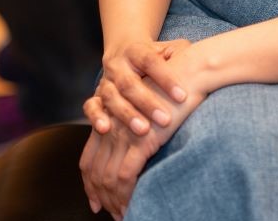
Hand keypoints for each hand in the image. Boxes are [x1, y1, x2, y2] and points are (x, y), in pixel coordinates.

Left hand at [80, 44, 208, 217]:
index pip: (88, 158)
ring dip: (114, 199)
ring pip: (108, 176)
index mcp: (109, 118)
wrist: (189, 71)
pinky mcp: (141, 139)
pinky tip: (132, 204)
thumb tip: (139, 144)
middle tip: (107, 212)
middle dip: (99, 195)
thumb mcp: (146, 105)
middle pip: (95, 170)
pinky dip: (127, 193)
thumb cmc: (173, 86)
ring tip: (122, 213)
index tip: (94, 200)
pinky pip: (126, 174)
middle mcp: (111, 126)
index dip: (89, 182)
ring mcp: (124, 132)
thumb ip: (136, 123)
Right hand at [91, 39, 193, 136]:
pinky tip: (105, 130)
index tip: (183, 96)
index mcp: (136, 50)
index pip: (151, 62)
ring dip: (126, 115)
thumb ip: (182, 53)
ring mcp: (106, 80)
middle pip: (130, 83)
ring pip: (112, 97)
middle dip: (148, 102)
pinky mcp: (97, 95)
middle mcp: (118, 65)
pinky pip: (91, 106)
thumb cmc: (156, 56)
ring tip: (143, 131)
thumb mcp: (171, 49)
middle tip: (165, 120)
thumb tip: (201, 61)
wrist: (125, 51)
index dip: (166, 78)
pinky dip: (96, 117)